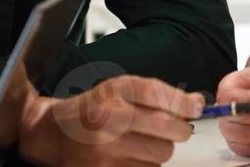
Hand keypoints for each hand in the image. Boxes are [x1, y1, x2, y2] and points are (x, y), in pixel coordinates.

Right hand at [18, 74, 202, 165]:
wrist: (51, 134)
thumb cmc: (91, 110)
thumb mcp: (119, 89)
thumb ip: (157, 94)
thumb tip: (197, 104)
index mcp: (114, 91)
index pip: (157, 93)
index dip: (184, 102)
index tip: (198, 107)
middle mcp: (110, 118)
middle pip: (166, 128)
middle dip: (180, 129)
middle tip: (178, 129)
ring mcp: (106, 149)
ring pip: (159, 154)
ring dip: (161, 149)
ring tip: (145, 142)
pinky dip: (146, 164)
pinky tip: (133, 155)